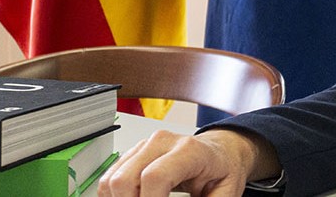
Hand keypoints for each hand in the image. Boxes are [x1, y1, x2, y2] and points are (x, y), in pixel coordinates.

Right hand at [98, 128, 279, 196]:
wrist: (220, 153)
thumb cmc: (222, 169)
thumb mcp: (226, 192)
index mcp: (189, 151)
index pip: (154, 176)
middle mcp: (163, 143)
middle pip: (125, 180)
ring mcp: (144, 146)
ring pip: (111, 181)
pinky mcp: (133, 154)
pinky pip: (109, 179)